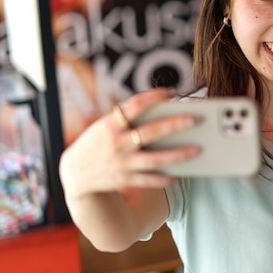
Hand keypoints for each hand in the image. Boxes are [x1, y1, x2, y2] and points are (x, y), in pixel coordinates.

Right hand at [59, 87, 201, 197]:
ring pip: (156, 160)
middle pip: (151, 132)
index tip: (172, 92)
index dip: (154, 97)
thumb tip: (161, 111)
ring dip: (179, 155)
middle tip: (195, 119)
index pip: (135, 106)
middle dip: (175, 125)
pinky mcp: (126, 179)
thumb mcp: (105, 126)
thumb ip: (127, 119)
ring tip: (198, 149)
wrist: (75, 173)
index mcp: (110, 125)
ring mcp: (122, 163)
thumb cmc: (98, 142)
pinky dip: (167, 177)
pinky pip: (151, 180)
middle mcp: (117, 143)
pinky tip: (181, 173)